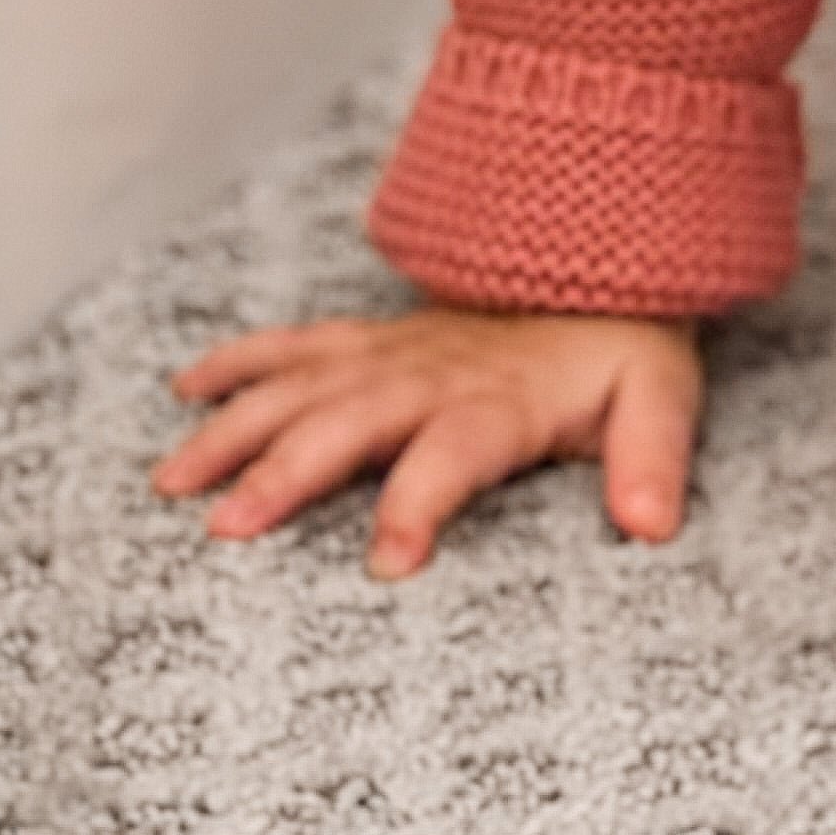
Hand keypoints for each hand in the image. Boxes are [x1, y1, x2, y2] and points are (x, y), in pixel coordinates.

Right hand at [151, 305, 702, 578]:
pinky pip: (300, 343)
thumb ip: (653, 458)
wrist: (608, 270)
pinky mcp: (376, 338)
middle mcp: (435, 372)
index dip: (421, 501)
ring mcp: (396, 351)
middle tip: (225, 529)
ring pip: (303, 384)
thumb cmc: (627, 354)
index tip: (386, 564)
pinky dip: (242, 360)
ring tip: (173, 479)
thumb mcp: (662, 399)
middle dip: (287, 471)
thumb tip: (653, 523)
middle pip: (351, 420)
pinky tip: (185, 389)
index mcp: (503, 399)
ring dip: (238, 427)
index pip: (455, 451)